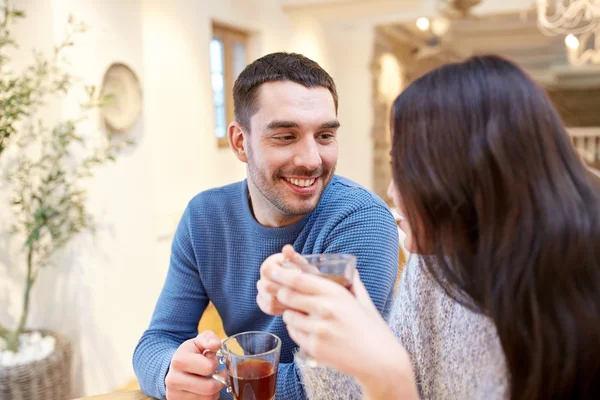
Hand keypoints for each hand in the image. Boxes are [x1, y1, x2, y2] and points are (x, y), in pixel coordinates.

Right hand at [165, 330, 225, 399]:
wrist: (173, 368)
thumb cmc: (190, 353)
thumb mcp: (198, 341)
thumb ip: (209, 338)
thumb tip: (215, 345)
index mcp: (179, 360)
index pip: (208, 367)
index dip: (215, 363)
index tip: (213, 360)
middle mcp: (173, 379)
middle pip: (209, 388)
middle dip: (219, 380)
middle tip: (220, 374)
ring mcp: (174, 394)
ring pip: (207, 399)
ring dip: (215, 391)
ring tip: (211, 381)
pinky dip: (208, 398)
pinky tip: (204, 390)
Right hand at [256, 245, 302, 314]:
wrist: (306, 283)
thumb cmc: (304, 271)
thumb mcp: (301, 263)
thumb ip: (293, 257)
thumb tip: (287, 248)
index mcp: (269, 264)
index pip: (267, 272)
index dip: (282, 275)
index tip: (299, 275)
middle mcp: (262, 277)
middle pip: (265, 287)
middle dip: (283, 290)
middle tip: (300, 292)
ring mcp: (262, 291)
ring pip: (267, 300)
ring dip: (282, 302)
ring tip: (297, 301)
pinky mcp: (264, 302)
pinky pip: (268, 308)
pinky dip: (279, 309)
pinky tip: (291, 307)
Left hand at [272, 261, 403, 382]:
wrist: (380, 361)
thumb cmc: (373, 330)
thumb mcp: (364, 302)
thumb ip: (354, 284)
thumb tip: (351, 270)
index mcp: (336, 293)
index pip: (299, 279)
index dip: (282, 274)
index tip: (273, 271)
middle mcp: (325, 309)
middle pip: (287, 295)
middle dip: (283, 294)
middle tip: (286, 295)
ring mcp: (318, 329)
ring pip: (288, 316)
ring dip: (291, 314)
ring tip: (304, 316)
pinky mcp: (314, 347)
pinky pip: (294, 334)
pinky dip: (297, 330)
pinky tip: (310, 330)